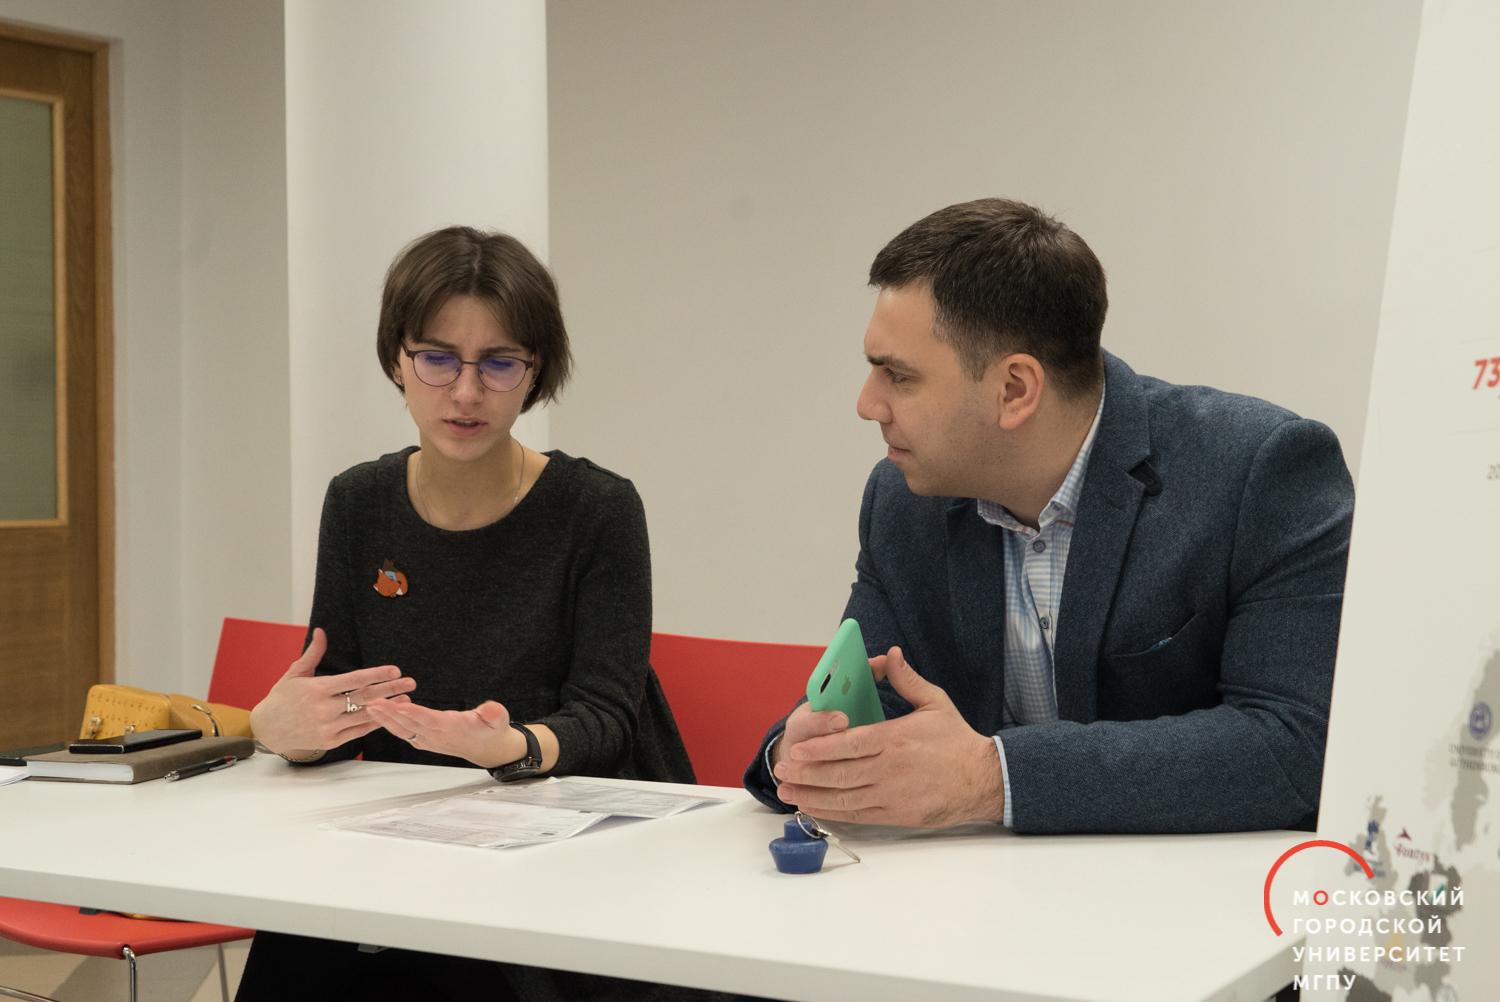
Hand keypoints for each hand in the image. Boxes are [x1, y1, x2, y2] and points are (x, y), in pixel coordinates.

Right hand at [249, 628, 415, 755]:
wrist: (268, 729)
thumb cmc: (282, 698)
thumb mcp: (295, 673)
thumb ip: (313, 653)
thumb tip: (322, 631)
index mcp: (317, 689)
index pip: (354, 679)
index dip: (377, 674)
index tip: (395, 670)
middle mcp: (324, 709)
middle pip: (365, 697)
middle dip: (391, 689)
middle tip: (411, 683)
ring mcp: (328, 727)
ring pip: (365, 715)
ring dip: (389, 707)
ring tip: (406, 699)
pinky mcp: (331, 741)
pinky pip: (358, 731)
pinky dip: (375, 722)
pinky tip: (388, 714)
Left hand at [362, 698, 521, 768]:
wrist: (488, 749)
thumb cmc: (491, 731)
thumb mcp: (499, 720)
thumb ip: (495, 714)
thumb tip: (492, 709)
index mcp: (454, 729)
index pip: (431, 721)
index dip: (416, 714)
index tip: (402, 706)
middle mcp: (438, 737)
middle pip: (411, 724)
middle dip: (392, 714)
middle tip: (375, 703)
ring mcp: (429, 739)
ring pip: (404, 729)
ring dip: (386, 719)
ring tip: (371, 707)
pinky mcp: (424, 739)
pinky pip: (404, 731)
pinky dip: (391, 723)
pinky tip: (380, 715)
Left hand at [771, 646, 1004, 827]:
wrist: (983, 779)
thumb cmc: (957, 740)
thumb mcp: (935, 702)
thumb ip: (907, 680)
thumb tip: (890, 655)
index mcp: (895, 739)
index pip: (850, 744)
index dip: (821, 748)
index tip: (798, 749)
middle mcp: (890, 769)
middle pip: (840, 773)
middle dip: (807, 773)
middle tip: (782, 770)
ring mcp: (892, 794)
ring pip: (844, 797)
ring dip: (813, 795)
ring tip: (788, 791)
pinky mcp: (896, 814)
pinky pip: (858, 814)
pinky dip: (832, 812)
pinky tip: (814, 807)